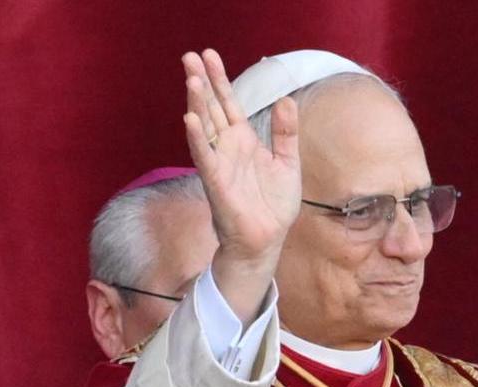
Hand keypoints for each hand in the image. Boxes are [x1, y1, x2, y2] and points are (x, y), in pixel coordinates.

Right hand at [181, 49, 299, 286]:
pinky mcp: (216, 183)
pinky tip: (190, 119)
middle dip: (201, 82)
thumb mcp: (287, 162)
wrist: (268, 240)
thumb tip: (286, 100)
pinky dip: (197, 139)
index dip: (219, 79)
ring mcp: (220, 163)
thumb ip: (286, 132)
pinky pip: (205, 157)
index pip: (228, 102)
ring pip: (205, 128)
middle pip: (211, 108)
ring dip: (196, 104)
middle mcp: (227, 148)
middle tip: (189, 55)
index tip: (209, 54)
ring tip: (191, 79)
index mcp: (244, 140)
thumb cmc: (273, 204)